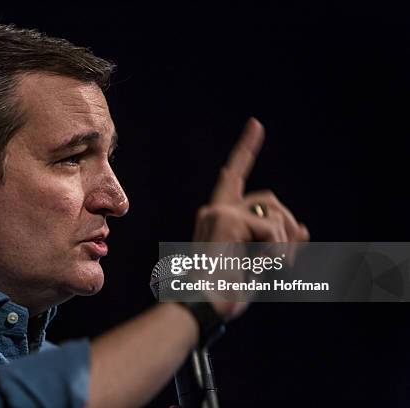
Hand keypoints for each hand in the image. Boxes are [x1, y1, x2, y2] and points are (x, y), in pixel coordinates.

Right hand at [193, 118, 309, 318]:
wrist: (202, 307)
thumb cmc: (225, 293)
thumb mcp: (259, 266)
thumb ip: (279, 244)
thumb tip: (304, 229)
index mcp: (217, 219)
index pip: (234, 176)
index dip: (246, 150)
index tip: (257, 125)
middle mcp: (214, 210)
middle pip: (269, 199)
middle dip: (287, 226)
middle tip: (287, 261)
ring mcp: (218, 212)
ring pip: (273, 212)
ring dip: (284, 244)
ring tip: (272, 269)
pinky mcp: (225, 219)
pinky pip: (271, 227)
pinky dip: (278, 251)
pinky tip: (263, 267)